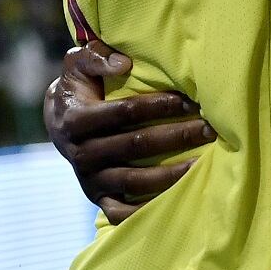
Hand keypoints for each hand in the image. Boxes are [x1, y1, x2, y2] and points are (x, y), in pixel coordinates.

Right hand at [44, 41, 214, 223]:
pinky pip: (122, 213)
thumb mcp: (78, 64)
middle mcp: (81, 153)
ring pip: (134, 181)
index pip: (125, 112)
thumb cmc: (81, 86)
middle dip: (177, 136)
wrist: (59, 121)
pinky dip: (149, 211)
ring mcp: (90, 179)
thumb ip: (95, 57)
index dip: (159, 105)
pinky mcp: (97, 198)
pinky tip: (179, 200)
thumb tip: (123, 63)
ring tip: (204, 165)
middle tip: (211, 130)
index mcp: (75, 120)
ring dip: (171, 175)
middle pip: (136, 145)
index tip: (191, 101)